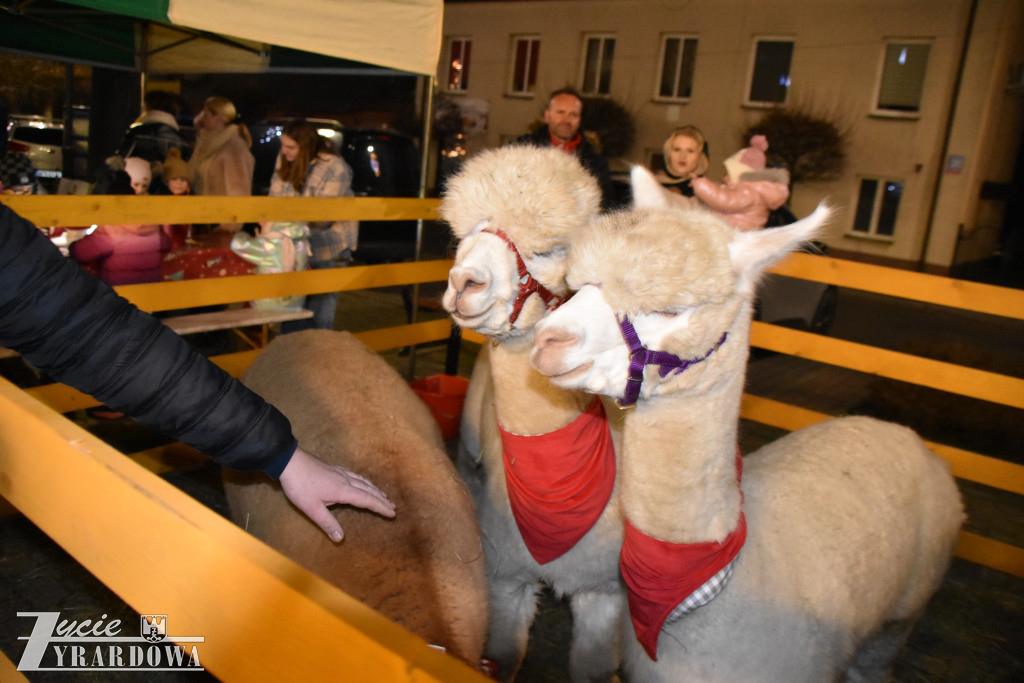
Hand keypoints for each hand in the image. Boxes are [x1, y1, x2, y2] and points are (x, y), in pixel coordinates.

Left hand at [278, 446, 395, 541]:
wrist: (290, 462)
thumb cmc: (300, 486)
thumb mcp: (312, 509)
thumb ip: (327, 523)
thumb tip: (340, 538)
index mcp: (343, 491)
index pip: (367, 501)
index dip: (380, 508)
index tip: (392, 513)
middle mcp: (346, 480)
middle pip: (369, 490)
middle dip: (381, 499)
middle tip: (393, 507)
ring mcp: (340, 473)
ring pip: (363, 481)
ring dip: (375, 489)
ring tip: (383, 495)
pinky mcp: (333, 468)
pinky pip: (355, 476)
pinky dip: (364, 481)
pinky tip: (362, 481)